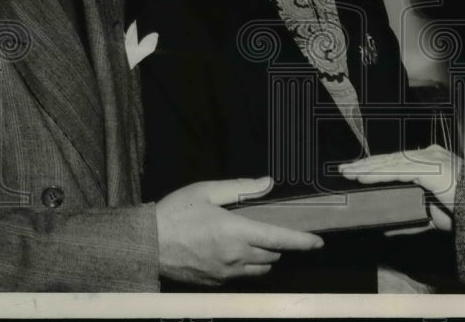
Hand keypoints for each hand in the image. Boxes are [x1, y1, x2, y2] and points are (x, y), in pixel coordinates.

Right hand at [155, 177, 323, 285]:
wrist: (146, 244)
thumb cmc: (176, 213)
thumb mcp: (208, 190)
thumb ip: (241, 187)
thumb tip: (268, 182)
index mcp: (236, 232)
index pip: (279, 239)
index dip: (302, 241)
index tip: (318, 242)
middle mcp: (235, 257)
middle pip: (272, 255)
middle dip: (278, 243)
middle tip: (269, 228)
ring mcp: (225, 273)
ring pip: (259, 269)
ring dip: (264, 257)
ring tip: (253, 241)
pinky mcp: (214, 283)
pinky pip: (240, 276)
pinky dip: (245, 266)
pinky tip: (233, 253)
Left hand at [339, 145, 461, 232]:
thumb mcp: (435, 218)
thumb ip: (412, 220)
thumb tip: (388, 229)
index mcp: (432, 162)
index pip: (398, 162)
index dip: (376, 166)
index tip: (357, 171)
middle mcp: (430, 156)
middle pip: (391, 159)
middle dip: (366, 165)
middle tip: (343, 169)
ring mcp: (429, 159)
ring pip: (390, 162)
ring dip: (366, 169)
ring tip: (347, 172)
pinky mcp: (429, 168)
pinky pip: (397, 170)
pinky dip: (377, 174)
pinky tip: (362, 177)